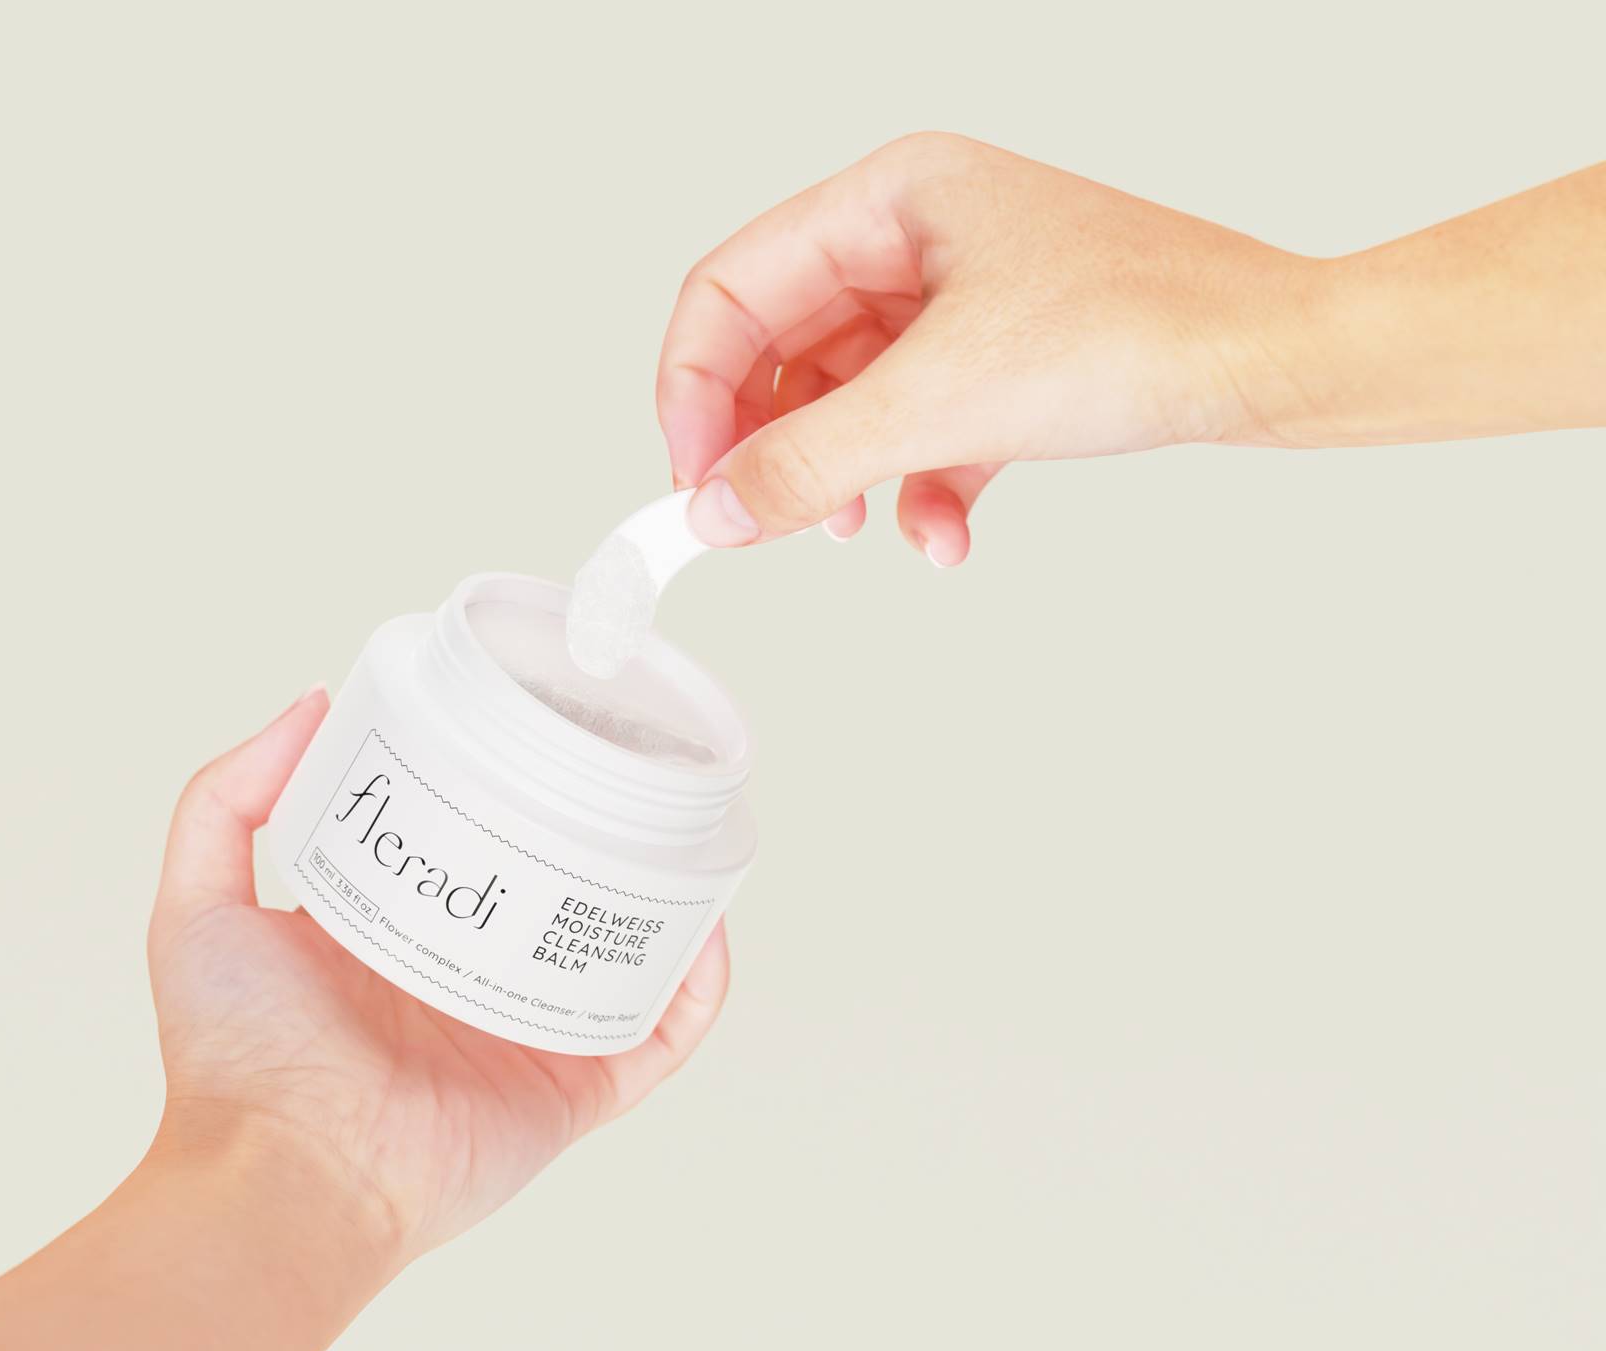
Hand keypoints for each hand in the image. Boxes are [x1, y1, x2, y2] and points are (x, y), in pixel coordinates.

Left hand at [146, 686, 732, 1262]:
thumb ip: (228, 798)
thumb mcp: (199, 903)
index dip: (493, 796)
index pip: (460, 855)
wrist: (282, 1174)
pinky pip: (656, 1035)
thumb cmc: (233, 1060)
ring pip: (614, 957)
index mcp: (393, 942)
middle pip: (548, 896)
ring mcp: (523, 1040)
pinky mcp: (570, 1094)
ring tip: (680, 834)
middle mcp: (464, 987)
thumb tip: (313, 704)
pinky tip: (703, 925)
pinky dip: (695, 984)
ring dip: (658, 902)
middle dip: (588, 837)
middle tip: (616, 772)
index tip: (524, 735)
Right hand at [657, 132, 1301, 563]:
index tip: (691, 479)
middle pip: (782, 350)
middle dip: (771, 445)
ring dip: (842, 476)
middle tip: (753, 520)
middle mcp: (918, 238)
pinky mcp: (1005, 359)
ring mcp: (962, 298)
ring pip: (848, 398)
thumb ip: (808, 461)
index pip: (732, 288)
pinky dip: (919, 488)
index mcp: (891, 199)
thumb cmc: (1146, 326)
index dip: (693, 389)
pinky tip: (944, 536)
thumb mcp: (942, 403)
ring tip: (849, 529)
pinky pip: (919, 427)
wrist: (1275, 361)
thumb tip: (715, 510)